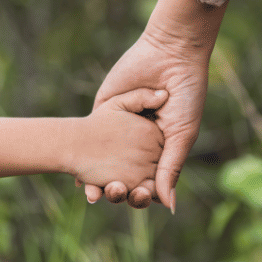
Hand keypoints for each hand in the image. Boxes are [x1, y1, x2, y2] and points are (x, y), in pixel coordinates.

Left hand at [84, 0, 227, 210]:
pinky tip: (75, 167)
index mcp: (159, 148)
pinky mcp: (103, 108)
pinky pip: (90, 132)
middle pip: (121, 172)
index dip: (138, 193)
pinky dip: (82, 151)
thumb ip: (170, 169)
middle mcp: (137, 139)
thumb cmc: (186, 95)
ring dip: (95, 175)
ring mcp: (118, 124)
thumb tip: (167, 207)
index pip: (145, 178)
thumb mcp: (181, 135)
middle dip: (115, 187)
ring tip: (91, 192)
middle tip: (111, 196)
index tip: (134, 202)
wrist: (171, 54)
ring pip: (102, 158)